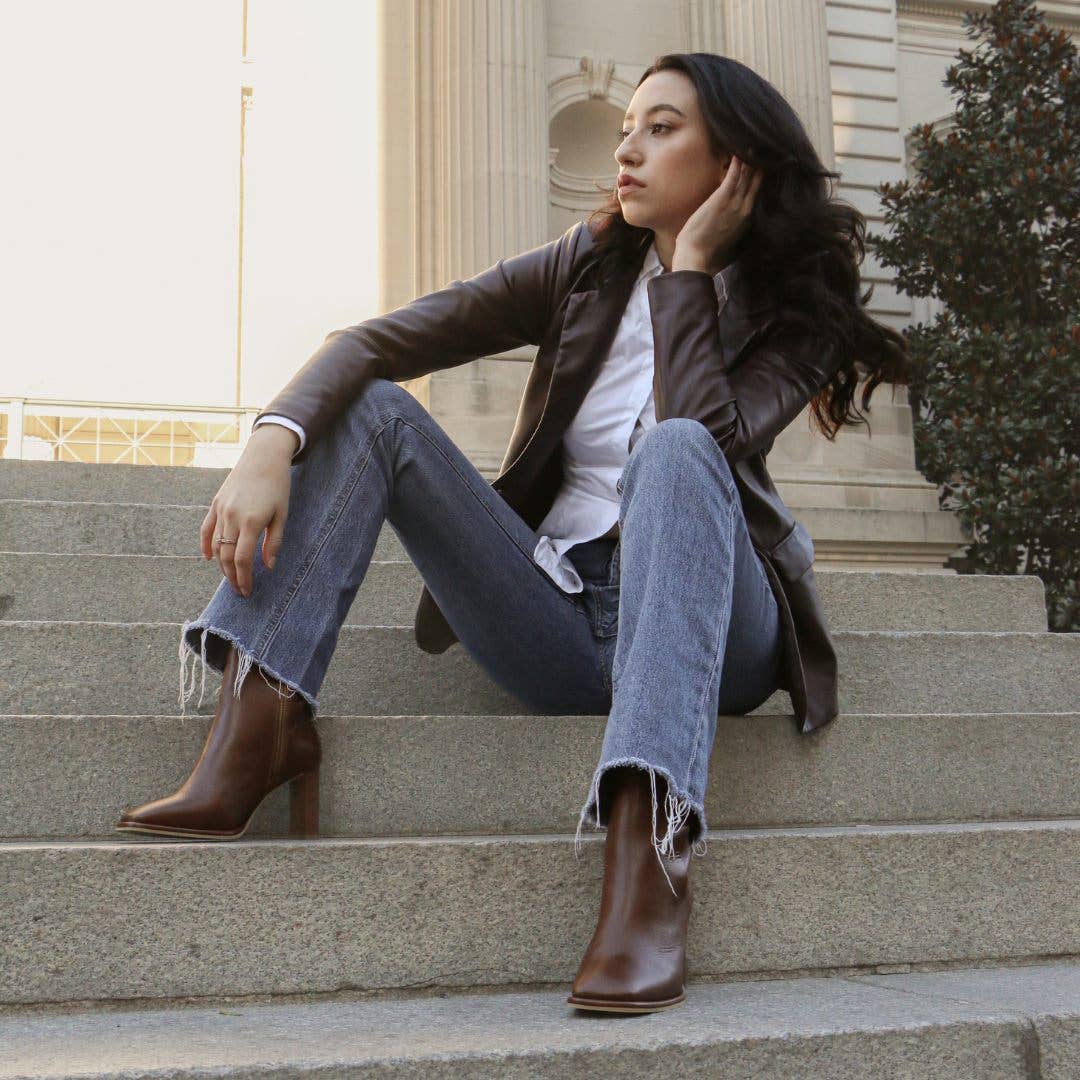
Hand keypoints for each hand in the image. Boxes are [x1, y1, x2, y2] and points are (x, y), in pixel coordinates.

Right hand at [199, 424, 295, 595]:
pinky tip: (209, 559)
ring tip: (230, 577)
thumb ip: (273, 542)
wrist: (263, 457)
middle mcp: (232, 517)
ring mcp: (221, 510)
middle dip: (231, 577)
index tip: (247, 591)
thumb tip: (268, 567)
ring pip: (215, 545)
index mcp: (251, 522)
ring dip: (221, 565)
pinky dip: (206, 545)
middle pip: (225, 556)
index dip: (243, 578)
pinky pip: (206, 529)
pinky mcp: (215, 503)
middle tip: (239, 590)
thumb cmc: (278, 486)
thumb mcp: (282, 515)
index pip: (242, 559)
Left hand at [672, 155, 762, 272]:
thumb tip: (732, 211)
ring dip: (751, 160)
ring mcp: (734, 204)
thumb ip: (733, 219)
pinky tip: (739, 153)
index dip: (761, 176)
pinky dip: (737, 165)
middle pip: (756, 181)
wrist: (696, 256)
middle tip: (765, 147)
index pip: (757, 192)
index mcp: (746, 217)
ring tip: (754, 144)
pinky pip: (733, 178)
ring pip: (747, 177)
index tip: (765, 163)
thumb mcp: (727, 233)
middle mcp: (744, 209)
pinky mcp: (721, 201)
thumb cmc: (708, 247)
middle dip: (760, 164)